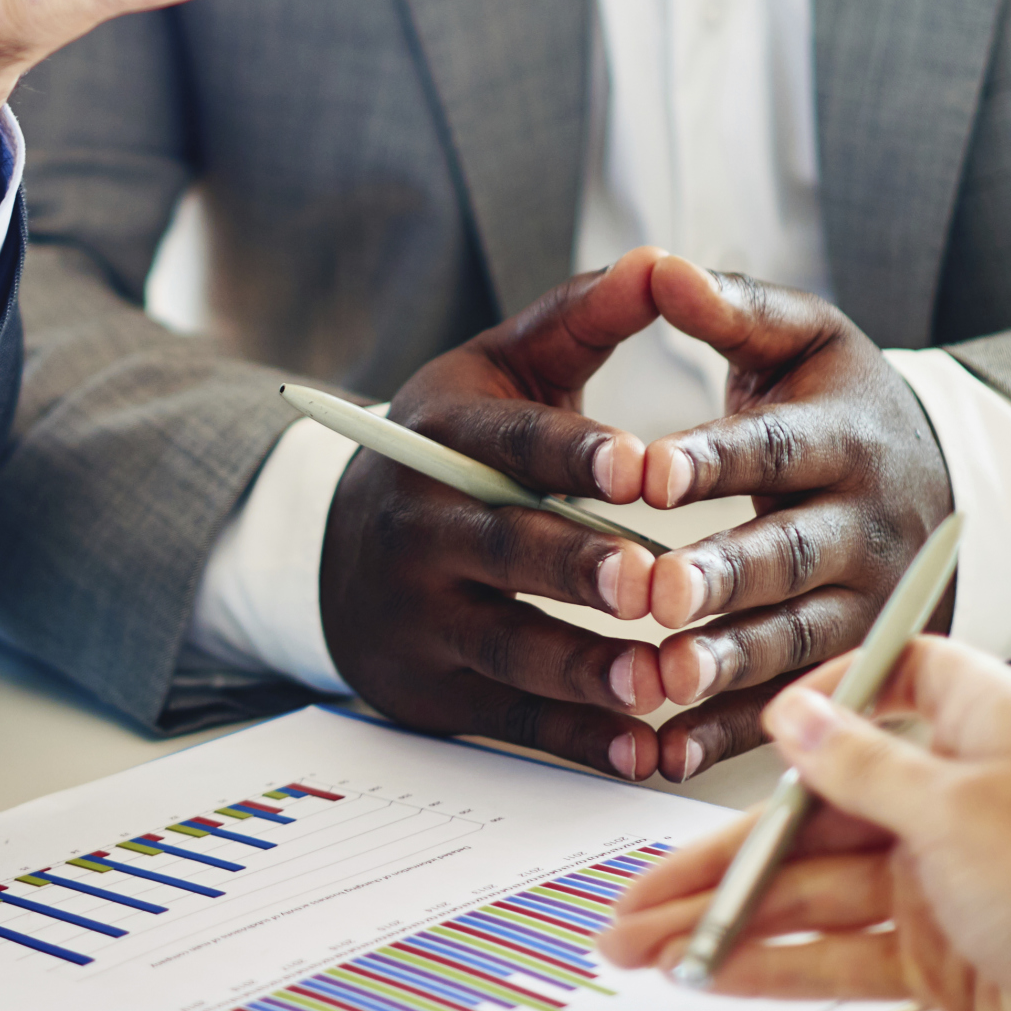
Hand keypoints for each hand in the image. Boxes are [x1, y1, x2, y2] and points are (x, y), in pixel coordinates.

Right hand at [320, 249, 673, 776]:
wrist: (349, 547)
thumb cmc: (458, 446)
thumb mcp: (505, 368)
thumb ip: (584, 318)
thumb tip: (660, 260)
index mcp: (441, 434)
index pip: (508, 442)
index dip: (574, 454)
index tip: (642, 467)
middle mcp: (417, 523)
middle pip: (504, 547)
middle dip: (578, 567)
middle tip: (653, 582)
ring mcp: (418, 613)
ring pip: (509, 644)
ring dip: (588, 668)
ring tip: (661, 681)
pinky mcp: (432, 689)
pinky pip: (513, 719)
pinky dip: (579, 739)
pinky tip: (643, 750)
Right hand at [597, 640, 1010, 1010]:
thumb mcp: (958, 807)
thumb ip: (860, 766)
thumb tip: (796, 718)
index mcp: (972, 726)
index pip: (877, 685)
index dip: (812, 704)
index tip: (752, 724)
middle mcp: (949, 797)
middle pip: (809, 815)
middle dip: (719, 856)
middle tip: (638, 888)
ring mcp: (938, 882)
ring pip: (807, 894)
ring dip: (727, 920)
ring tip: (646, 943)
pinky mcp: (938, 957)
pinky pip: (836, 955)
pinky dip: (775, 965)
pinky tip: (714, 972)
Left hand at [635, 257, 954, 781]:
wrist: (931, 473)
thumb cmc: (835, 399)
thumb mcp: (800, 338)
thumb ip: (730, 308)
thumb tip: (659, 266)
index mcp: (846, 437)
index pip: (776, 448)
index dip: (713, 460)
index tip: (646, 472)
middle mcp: (868, 526)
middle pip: (791, 556)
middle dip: (723, 576)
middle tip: (655, 592)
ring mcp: (872, 602)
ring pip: (799, 640)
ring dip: (731, 665)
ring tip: (663, 677)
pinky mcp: (860, 660)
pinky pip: (797, 704)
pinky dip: (734, 733)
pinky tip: (669, 747)